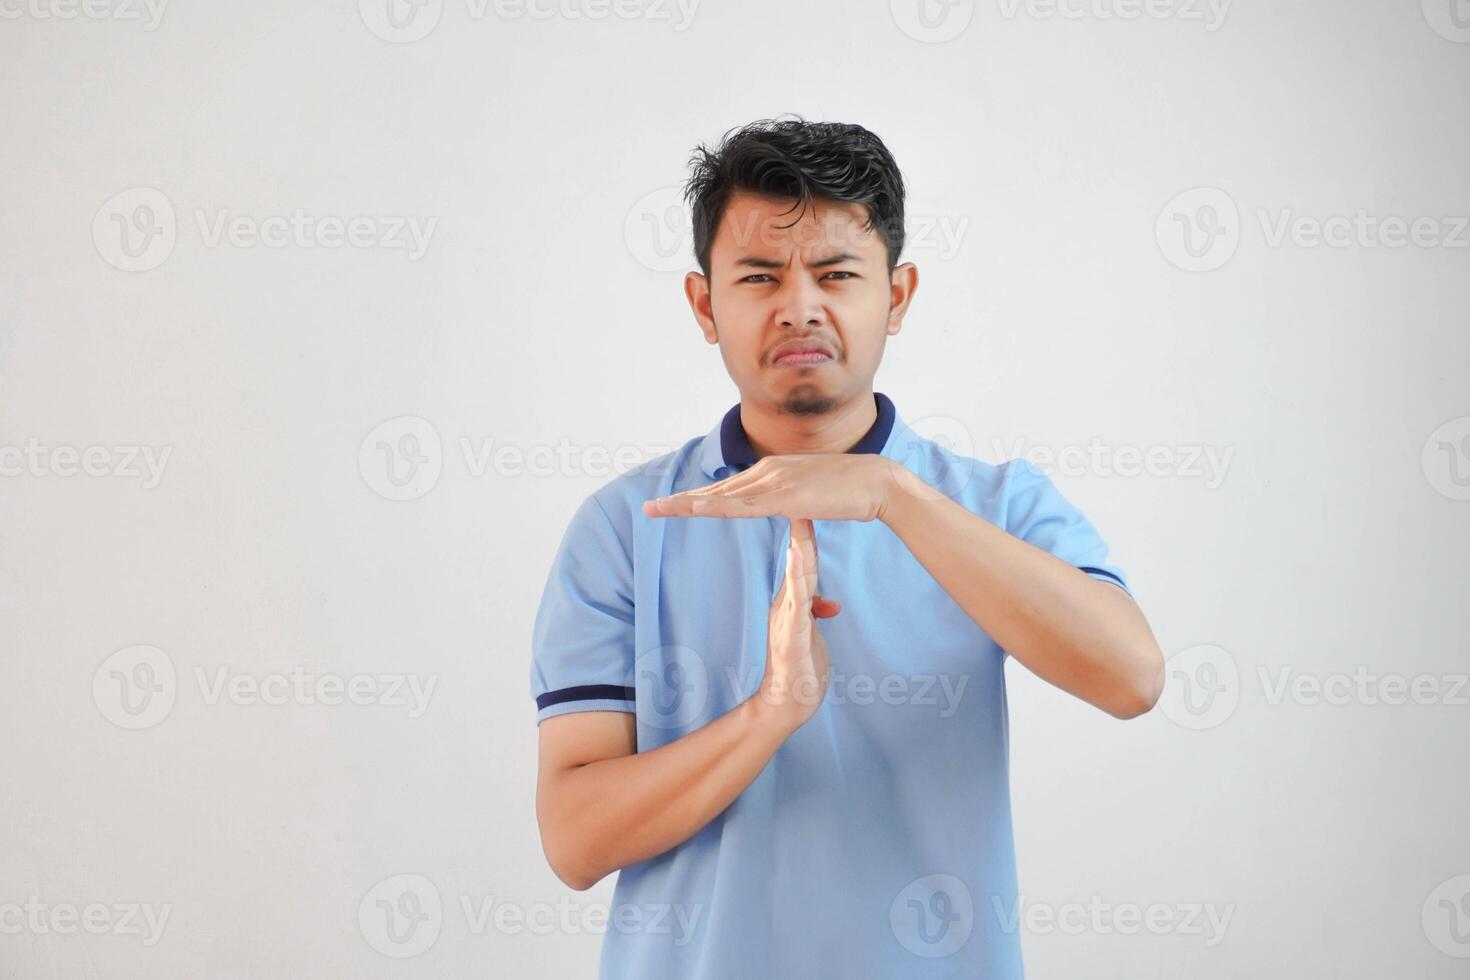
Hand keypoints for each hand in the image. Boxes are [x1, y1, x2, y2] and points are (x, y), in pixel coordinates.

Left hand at [643, 453, 900, 521]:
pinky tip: (695, 509)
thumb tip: (787, 507)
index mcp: (773, 471)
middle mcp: (767, 471)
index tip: (674, 504)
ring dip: (687, 504)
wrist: (877, 483)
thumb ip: (794, 499)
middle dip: (681, 500)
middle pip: (716, 489)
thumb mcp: (813, 494)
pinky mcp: (785, 497)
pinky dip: (716, 507)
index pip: (728, 487)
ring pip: (722, 496)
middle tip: (650, 508)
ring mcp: (774, 482)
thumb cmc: (851, 491)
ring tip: (658, 510)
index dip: (699, 496)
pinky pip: (744, 506)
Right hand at [754, 518, 837, 732]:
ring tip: (801, 521)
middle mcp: (786, 605)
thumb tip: (827, 603)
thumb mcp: (810, 634)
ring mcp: (787, 621)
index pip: (803, 561)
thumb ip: (814, 613)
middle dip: (802, 529)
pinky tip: (800, 567)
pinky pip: (796, 608)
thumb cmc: (800, 669)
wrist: (787, 704)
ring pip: (796, 580)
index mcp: (793, 602)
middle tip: (803, 496)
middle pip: (798, 562)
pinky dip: (798, 584)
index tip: (812, 502)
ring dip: (800, 551)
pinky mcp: (791, 638)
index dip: (807, 531)